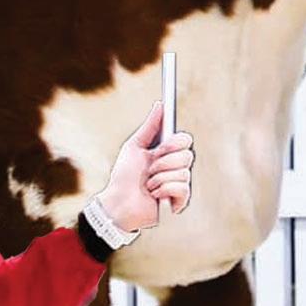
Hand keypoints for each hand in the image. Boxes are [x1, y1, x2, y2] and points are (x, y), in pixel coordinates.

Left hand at [100, 101, 193, 236]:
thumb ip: (150, 126)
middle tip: (150, 168)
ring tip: (148, 185)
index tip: (160, 147)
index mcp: (168, 153)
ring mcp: (179, 184)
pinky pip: (182, 188)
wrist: (117, 201)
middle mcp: (176, 167)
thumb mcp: (135, 146)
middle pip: (187, 155)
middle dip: (164, 162)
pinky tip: (154, 195)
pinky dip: (164, 190)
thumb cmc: (124, 175)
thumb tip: (160, 105)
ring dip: (159, 178)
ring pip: (183, 172)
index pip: (185, 140)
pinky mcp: (180, 201)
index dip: (175, 142)